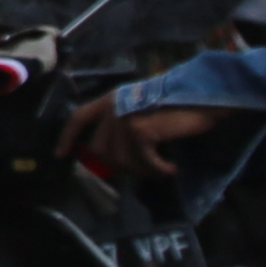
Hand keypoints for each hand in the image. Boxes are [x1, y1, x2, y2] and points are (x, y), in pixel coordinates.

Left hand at [55, 93, 221, 174]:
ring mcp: (124, 117)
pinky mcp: (139, 130)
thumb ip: (122, 125)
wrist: (204, 96)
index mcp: (111, 98)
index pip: (78, 117)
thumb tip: (109, 155)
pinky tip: (170, 168)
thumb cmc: (178, 105)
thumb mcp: (142, 110)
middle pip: (100, 149)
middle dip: (121, 165)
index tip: (60, 155)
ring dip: (142, 170)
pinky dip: (157, 170)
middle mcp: (113, 105)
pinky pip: (142, 162)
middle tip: (145, 168)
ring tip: (161, 167)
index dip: (67, 137)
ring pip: (121, 160)